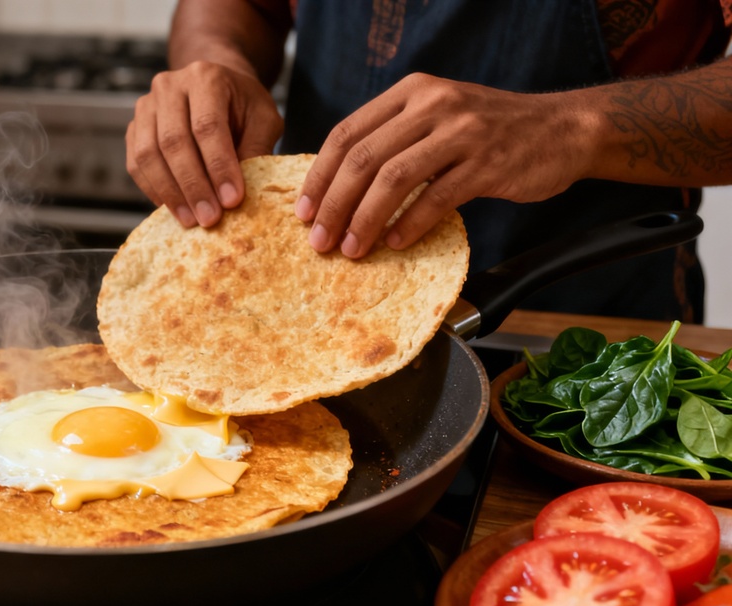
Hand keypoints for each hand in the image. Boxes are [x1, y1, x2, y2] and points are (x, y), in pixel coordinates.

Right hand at [126, 60, 283, 227]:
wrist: (215, 89)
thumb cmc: (242, 106)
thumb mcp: (263, 120)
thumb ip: (256, 149)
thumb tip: (238, 192)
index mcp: (205, 77)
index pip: (207, 126)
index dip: (218, 166)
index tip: (231, 199)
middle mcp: (169, 86)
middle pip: (173, 141)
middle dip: (193, 186)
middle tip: (209, 218)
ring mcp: (146, 106)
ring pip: (148, 155)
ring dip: (170, 193)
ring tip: (191, 219)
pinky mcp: (134, 128)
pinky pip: (135, 164)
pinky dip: (153, 190)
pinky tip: (174, 208)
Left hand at [298, 73, 593, 256]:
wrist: (564, 129)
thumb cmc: (490, 132)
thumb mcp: (437, 118)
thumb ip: (393, 140)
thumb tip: (337, 189)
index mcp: (411, 93)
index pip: (346, 133)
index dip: (319, 176)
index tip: (303, 212)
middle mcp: (433, 104)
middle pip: (362, 158)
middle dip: (334, 205)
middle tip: (320, 241)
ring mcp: (462, 132)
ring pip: (393, 179)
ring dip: (365, 220)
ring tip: (352, 249)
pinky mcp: (488, 162)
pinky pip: (436, 197)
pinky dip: (410, 224)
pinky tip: (396, 243)